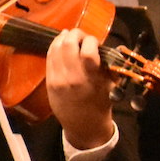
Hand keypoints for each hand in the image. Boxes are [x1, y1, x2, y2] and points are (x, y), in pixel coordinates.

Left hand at [44, 28, 116, 149]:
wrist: (83, 126)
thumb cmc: (100, 105)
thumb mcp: (110, 86)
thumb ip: (107, 66)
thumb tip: (106, 47)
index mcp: (91, 80)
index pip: (88, 51)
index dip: (91, 41)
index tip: (95, 43)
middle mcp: (72, 78)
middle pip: (69, 44)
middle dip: (76, 34)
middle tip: (82, 36)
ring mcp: (58, 79)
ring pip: (56, 47)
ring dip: (64, 37)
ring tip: (70, 36)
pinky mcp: (49, 81)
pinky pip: (49, 57)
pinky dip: (55, 46)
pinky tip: (61, 44)